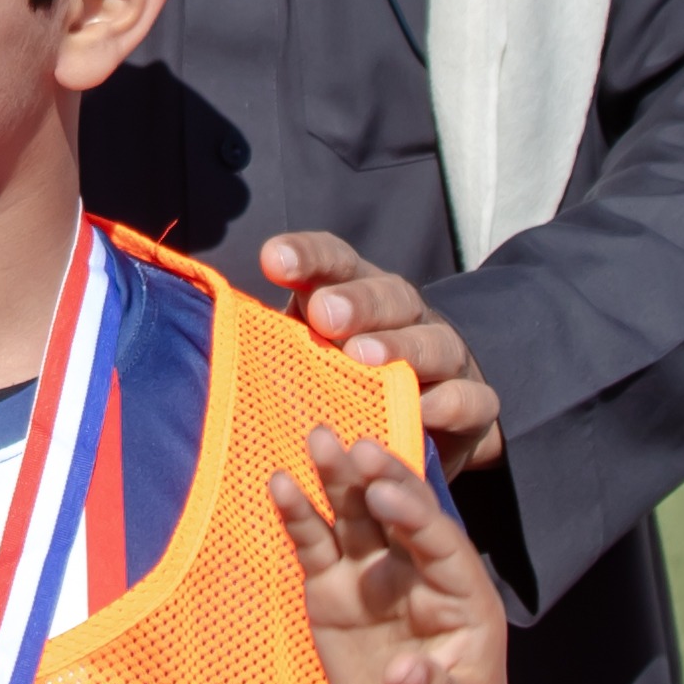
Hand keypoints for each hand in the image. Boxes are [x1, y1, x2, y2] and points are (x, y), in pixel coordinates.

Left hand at [253, 234, 499, 470]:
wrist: (426, 428)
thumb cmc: (345, 389)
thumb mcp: (307, 362)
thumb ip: (272, 347)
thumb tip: (209, 339)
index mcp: (358, 295)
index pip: (334, 262)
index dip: (307, 256)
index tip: (273, 260)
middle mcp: (405, 317)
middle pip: (388, 295)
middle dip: (357, 301)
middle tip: (324, 315)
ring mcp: (446, 357)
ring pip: (434, 341)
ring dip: (401, 347)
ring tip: (365, 357)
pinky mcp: (474, 403)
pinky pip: (471, 398)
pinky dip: (449, 403)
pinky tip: (424, 410)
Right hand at [282, 423, 512, 683]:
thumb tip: (404, 676)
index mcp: (462, 594)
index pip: (441, 542)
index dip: (414, 515)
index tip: (386, 492)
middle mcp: (417, 572)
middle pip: (400, 514)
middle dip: (381, 479)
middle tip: (356, 447)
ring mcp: (372, 575)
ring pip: (356, 516)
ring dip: (339, 478)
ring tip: (319, 440)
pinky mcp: (333, 589)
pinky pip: (316, 546)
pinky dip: (299, 516)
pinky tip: (280, 483)